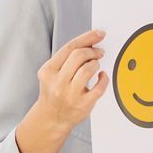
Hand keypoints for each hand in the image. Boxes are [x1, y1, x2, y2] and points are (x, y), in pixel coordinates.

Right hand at [16, 29, 105, 152]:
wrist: (51, 118)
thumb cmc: (55, 92)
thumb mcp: (53, 73)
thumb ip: (67, 58)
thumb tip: (91, 42)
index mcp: (48, 71)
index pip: (69, 48)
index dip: (87, 38)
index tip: (99, 33)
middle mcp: (57, 82)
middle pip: (79, 55)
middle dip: (93, 51)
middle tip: (99, 52)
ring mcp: (70, 95)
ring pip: (88, 69)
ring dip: (96, 64)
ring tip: (95, 66)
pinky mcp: (83, 105)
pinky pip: (99, 87)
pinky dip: (104, 79)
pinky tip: (102, 77)